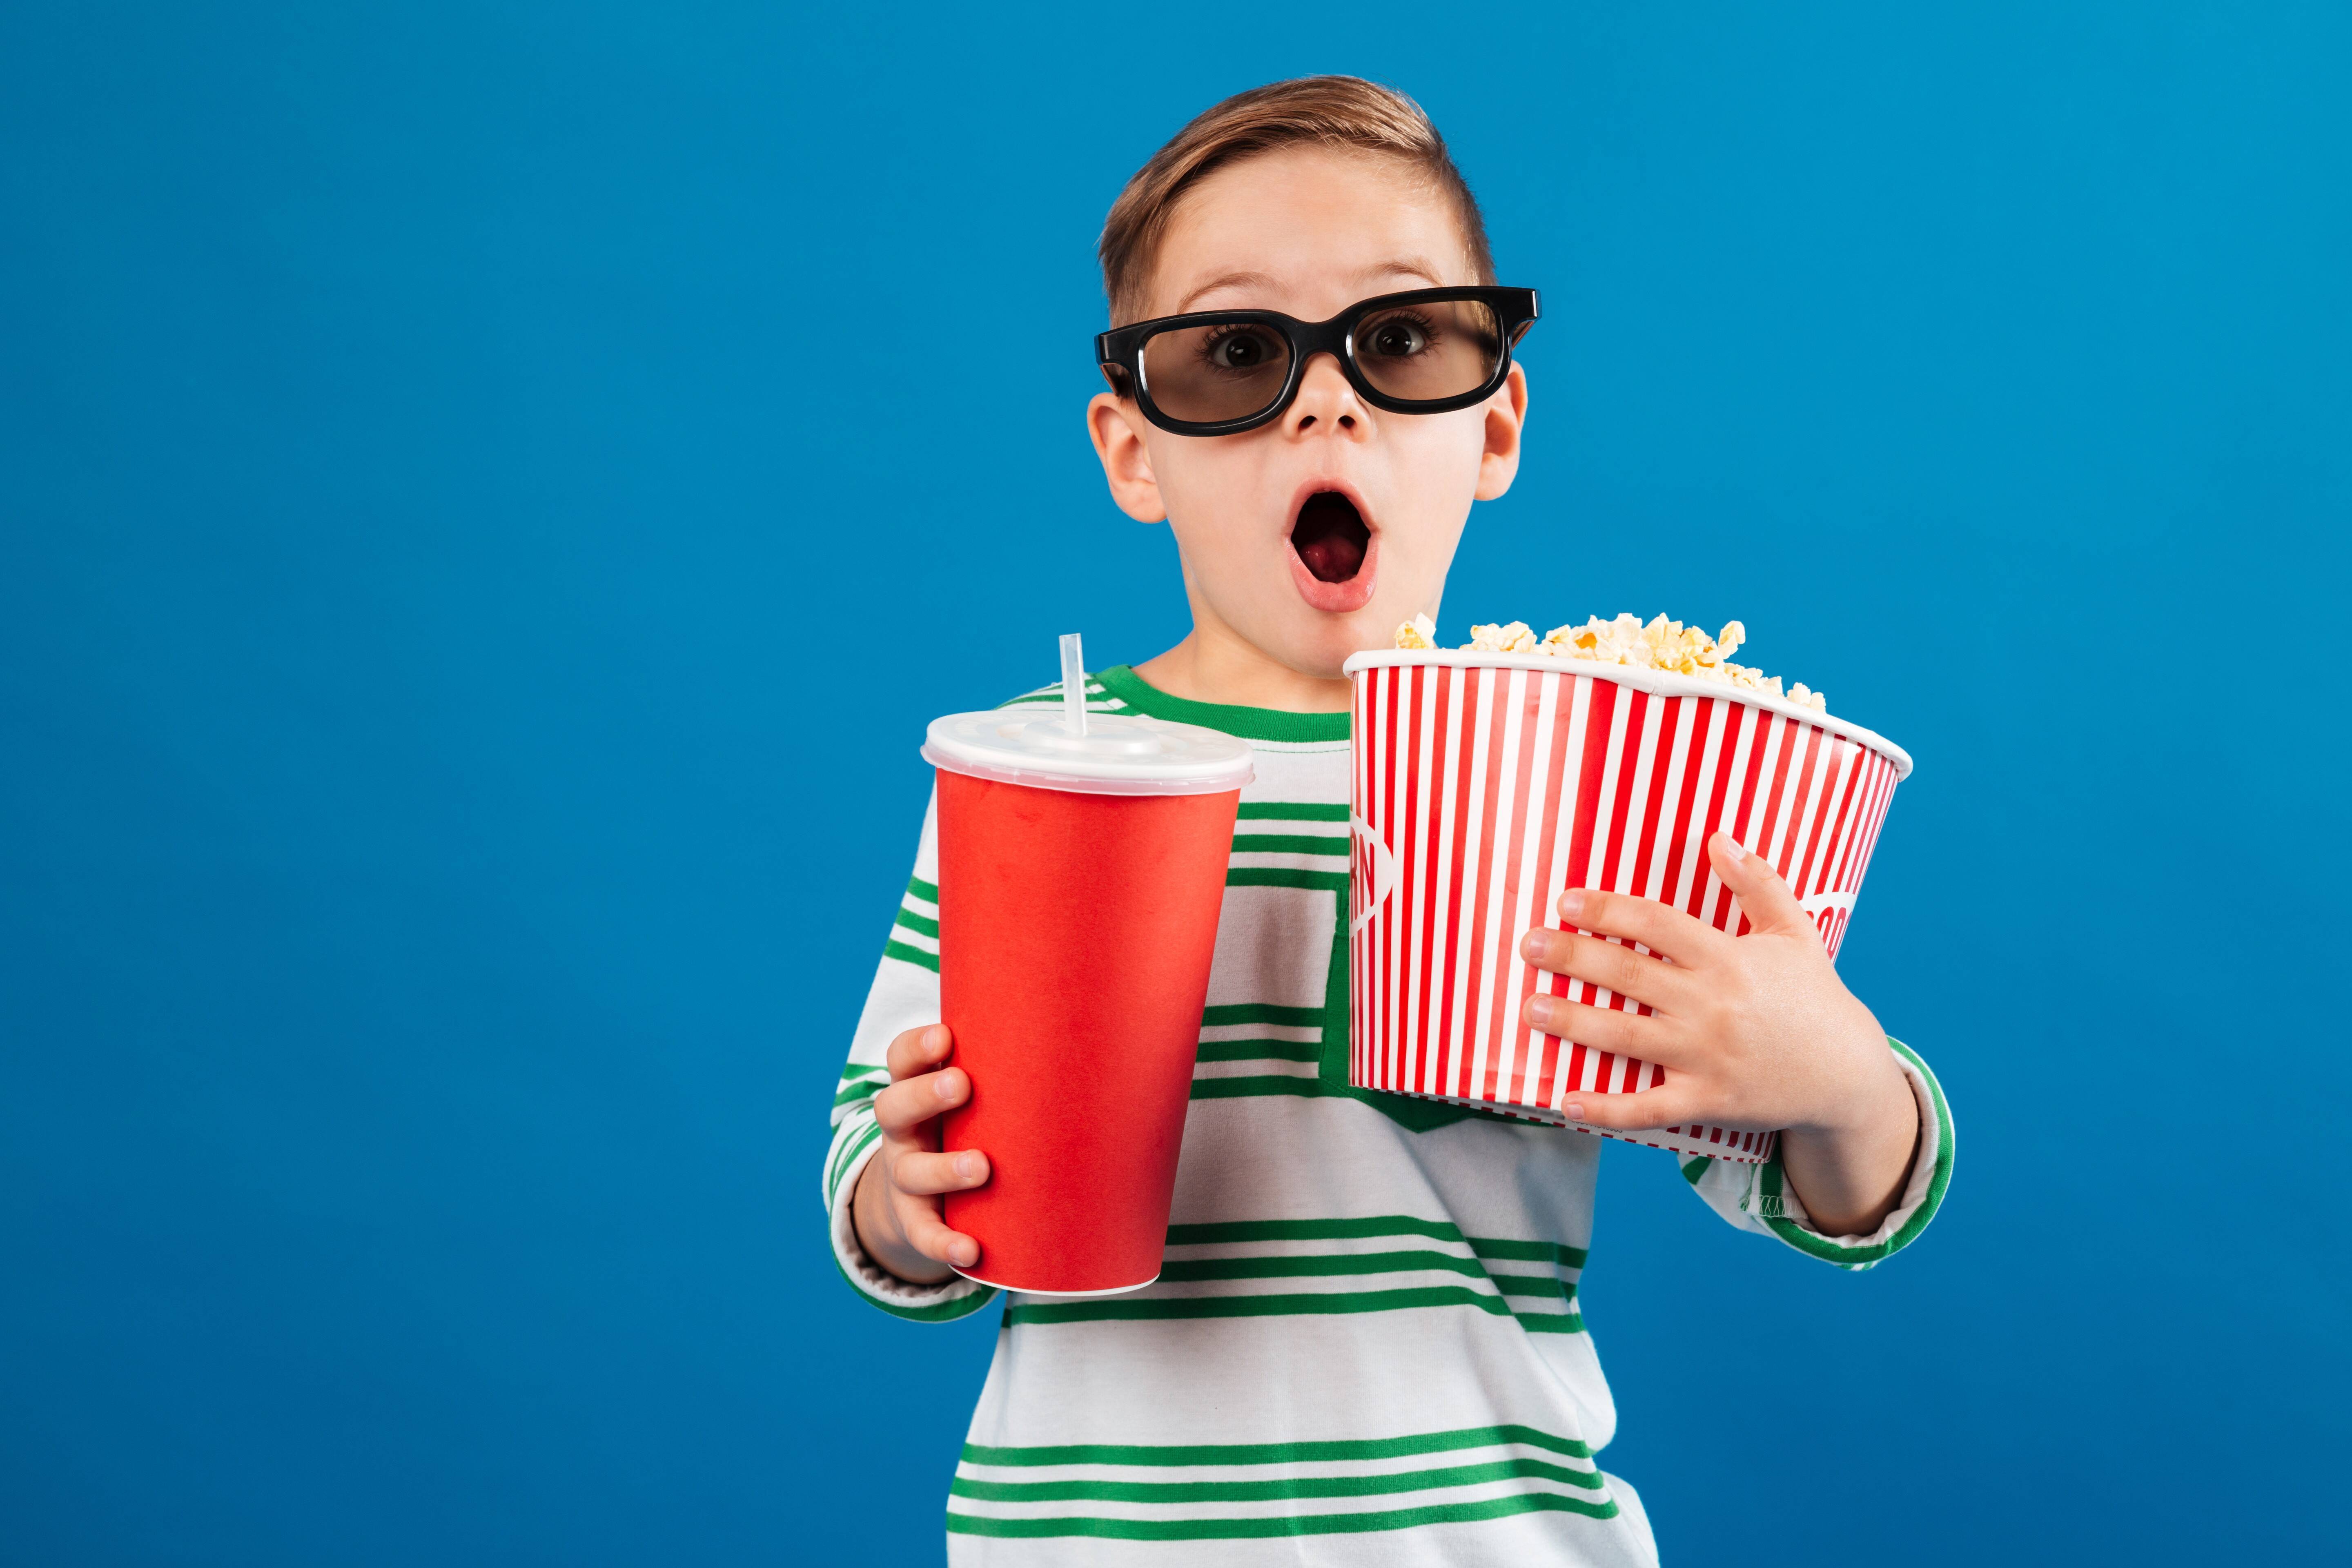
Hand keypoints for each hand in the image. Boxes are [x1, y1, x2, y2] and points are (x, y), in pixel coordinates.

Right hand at [849, 1024, 989, 1284]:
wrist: (926, 1191)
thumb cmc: (972, 1123)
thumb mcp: (979, 1094)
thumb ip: (1013, 1068)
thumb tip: (1098, 1036)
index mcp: (916, 1087)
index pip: (902, 1059)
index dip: (917, 1046)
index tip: (946, 1036)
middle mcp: (903, 1129)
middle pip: (894, 1107)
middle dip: (925, 1095)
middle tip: (962, 1085)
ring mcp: (905, 1175)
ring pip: (910, 1172)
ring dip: (943, 1169)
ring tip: (981, 1167)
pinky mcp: (915, 1219)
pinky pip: (923, 1233)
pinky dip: (943, 1244)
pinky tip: (971, 1250)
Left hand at [1518, 831, 1918, 1234]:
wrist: (1846, 1074)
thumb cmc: (1813, 997)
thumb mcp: (1794, 933)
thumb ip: (1758, 884)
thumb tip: (1720, 839)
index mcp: (1729, 959)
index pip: (1658, 924)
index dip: (1610, 910)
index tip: (1567, 902)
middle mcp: (1713, 1006)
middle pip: (1631, 974)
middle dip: (1574, 957)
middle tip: (1528, 945)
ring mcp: (1707, 1057)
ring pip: (1629, 1037)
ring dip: (1575, 1022)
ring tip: (1531, 1008)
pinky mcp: (1707, 1101)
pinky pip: (1648, 1107)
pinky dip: (1607, 1108)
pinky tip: (1566, 1100)